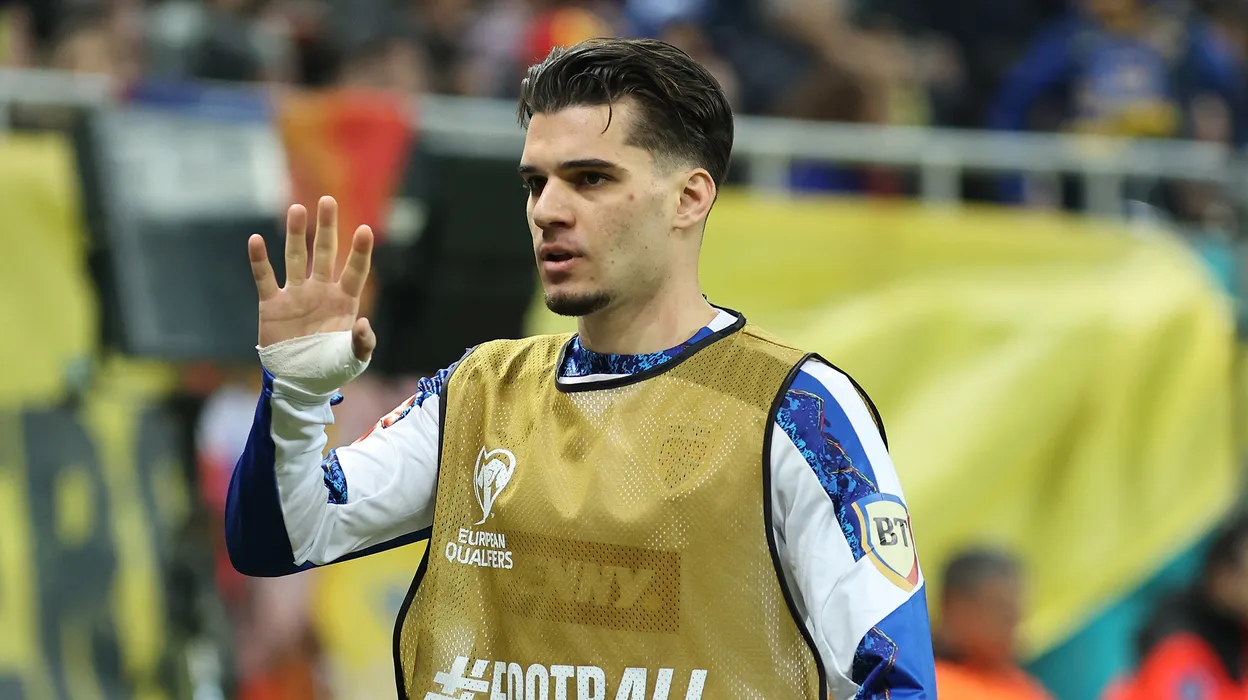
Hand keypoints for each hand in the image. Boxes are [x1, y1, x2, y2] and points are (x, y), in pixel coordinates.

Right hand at [248, 195, 375, 360]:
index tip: (366, 230)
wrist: (299, 381)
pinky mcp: (272, 304)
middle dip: (326, 228)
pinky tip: (255, 240)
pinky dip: (259, 260)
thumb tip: (363, 323)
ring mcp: (295, 295)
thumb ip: (362, 343)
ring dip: (295, 234)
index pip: (355, 271)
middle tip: (327, 200)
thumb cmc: (331, 368)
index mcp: (344, 301)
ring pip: (295, 257)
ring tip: (297, 209)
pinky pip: (264, 278)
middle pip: (324, 253)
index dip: (360, 252)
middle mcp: (320, 291)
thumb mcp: (353, 360)